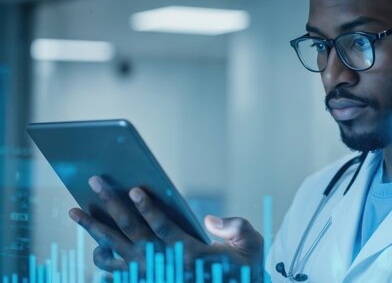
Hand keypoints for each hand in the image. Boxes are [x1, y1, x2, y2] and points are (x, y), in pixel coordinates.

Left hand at [68, 176, 262, 278]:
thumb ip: (234, 227)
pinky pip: (117, 272)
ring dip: (95, 231)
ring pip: (117, 252)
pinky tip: (95, 245)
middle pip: (132, 235)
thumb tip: (208, 221)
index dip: (149, 209)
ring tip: (77, 211)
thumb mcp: (250, 241)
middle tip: (96, 182)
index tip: (135, 189)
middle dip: (112, 205)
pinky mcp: (147, 281)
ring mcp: (153, 277)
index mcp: (191, 255)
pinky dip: (103, 259)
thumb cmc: (243, 265)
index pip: (164, 229)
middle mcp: (166, 267)